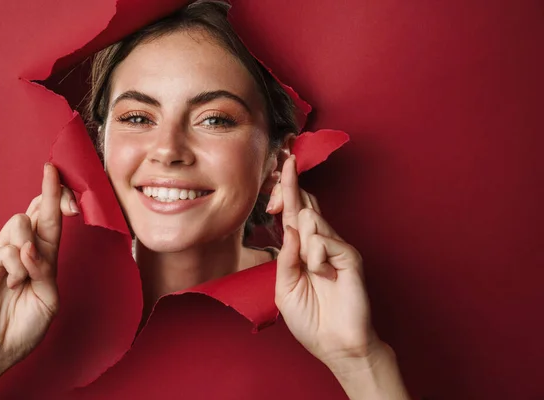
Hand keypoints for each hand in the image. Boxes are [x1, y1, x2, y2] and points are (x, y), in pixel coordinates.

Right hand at [0, 163, 77, 376]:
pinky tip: (14, 283)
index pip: (50, 219)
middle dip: (50, 193)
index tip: (60, 175)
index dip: (57, 197)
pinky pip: (7, 249)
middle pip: (35, 210)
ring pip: (20, 223)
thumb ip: (46, 270)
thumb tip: (30, 247)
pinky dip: (17, 266)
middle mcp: (22, 249)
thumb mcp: (48, 298)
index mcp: (42, 256)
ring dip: (31, 248)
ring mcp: (1, 254)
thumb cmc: (24, 326)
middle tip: (59, 185)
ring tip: (25, 277)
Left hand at [268, 155, 376, 368]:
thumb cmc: (311, 319)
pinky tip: (325, 276)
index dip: (289, 187)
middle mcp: (320, 242)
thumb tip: (293, 226)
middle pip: (303, 204)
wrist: (336, 344)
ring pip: (310, 220)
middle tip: (286, 177)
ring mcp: (336, 246)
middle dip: (290, 188)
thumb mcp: (285, 287)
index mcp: (303, 249)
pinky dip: (316, 260)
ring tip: (315, 272)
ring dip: (304, 247)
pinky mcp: (349, 255)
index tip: (285, 161)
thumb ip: (287, 256)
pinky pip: (322, 241)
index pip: (294, 212)